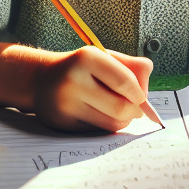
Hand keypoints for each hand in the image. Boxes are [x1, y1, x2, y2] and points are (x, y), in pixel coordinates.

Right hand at [29, 46, 152, 132]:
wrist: (40, 80)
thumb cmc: (80, 68)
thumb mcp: (103, 57)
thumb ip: (130, 65)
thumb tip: (148, 79)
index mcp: (86, 58)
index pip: (125, 81)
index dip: (139, 93)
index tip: (142, 97)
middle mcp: (73, 81)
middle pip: (120, 107)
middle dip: (135, 111)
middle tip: (137, 109)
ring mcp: (65, 105)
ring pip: (111, 123)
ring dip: (123, 121)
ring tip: (121, 112)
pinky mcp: (62, 124)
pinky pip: (97, 131)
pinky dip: (106, 126)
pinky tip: (101, 115)